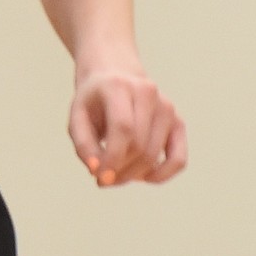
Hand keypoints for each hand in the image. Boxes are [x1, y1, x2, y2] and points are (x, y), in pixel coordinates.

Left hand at [69, 67, 186, 186]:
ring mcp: (166, 107)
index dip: (112, 158)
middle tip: (103, 179)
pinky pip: (178, 159)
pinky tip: (143, 177)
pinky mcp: (178, 122)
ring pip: (153, 155)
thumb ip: (83, 144)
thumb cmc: (94, 102)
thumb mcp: (77, 116)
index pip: (123, 127)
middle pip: (139, 145)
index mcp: (119, 86)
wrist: (116, 76)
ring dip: (133, 175)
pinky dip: (162, 175)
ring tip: (116, 175)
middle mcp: (148, 93)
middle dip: (119, 170)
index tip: (99, 177)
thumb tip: (96, 170)